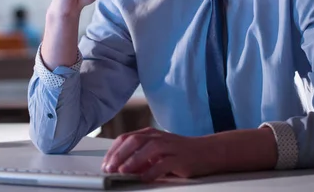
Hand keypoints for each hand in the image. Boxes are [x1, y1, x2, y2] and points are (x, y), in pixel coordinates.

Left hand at [102, 126, 277, 181]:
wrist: (208, 152)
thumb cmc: (180, 153)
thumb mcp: (158, 152)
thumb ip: (141, 157)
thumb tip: (121, 168)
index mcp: (150, 134)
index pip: (126, 138)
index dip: (113, 150)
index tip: (105, 163)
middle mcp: (158, 137)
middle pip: (133, 141)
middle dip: (119, 155)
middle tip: (110, 169)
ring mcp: (170, 146)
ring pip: (147, 150)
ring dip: (132, 161)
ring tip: (123, 172)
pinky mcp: (181, 158)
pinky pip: (164, 164)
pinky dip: (152, 171)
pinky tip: (145, 178)